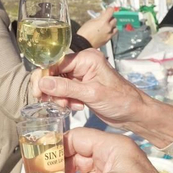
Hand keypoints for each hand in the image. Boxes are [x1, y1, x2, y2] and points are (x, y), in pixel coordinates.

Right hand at [37, 48, 172, 136]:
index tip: (38, 92)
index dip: (44, 77)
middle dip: (51, 89)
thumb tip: (43, 83)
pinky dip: (65, 100)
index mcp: (86, 59)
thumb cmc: (120, 100)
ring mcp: (82, 76)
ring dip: (59, 97)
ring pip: (57, 84)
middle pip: (54, 73)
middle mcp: (83, 64)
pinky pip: (65, 91)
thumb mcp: (91, 94)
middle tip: (49, 102)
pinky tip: (75, 107)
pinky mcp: (82, 87)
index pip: (56, 62)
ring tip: (69, 106)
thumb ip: (66, 88)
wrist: (134, 113)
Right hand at [76, 8, 117, 46]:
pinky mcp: (108, 39)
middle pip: (114, 20)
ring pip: (115, 27)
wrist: (83, 43)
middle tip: (106, 19)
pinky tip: (105, 32)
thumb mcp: (91, 21)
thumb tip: (103, 13)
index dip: (109, 10)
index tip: (108, 10)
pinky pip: (112, 34)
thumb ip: (99, 17)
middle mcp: (108, 27)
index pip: (111, 11)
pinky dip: (110, 32)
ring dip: (112, 26)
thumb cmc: (85, 31)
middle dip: (111, 18)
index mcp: (103, 21)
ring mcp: (109, 34)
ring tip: (107, 26)